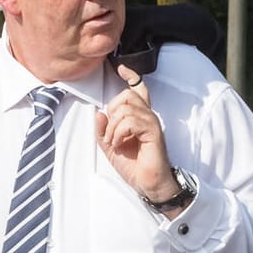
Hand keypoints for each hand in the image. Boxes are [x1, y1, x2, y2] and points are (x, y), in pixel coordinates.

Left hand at [95, 63, 176, 200]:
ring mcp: (152, 122)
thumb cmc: (134, 167)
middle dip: (112, 112)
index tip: (120, 68)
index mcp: (139, 117)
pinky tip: (120, 144)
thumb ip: (102, 131)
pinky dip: (119, 132)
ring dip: (113, 127)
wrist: (148, 184)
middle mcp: (147, 116)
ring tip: (115, 142)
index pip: (138, 89)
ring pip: (126, 107)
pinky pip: (131, 121)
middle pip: (126, 95)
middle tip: (111, 134)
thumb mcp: (110, 148)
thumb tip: (99, 113)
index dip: (130, 76)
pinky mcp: (154, 131)